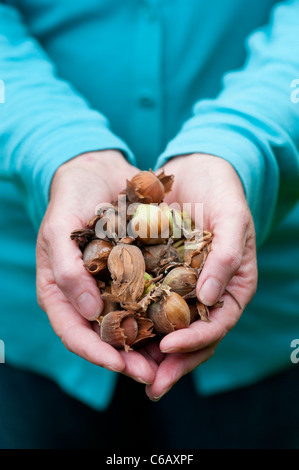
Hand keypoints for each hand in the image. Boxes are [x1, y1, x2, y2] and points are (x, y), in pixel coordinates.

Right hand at [36, 150, 157, 383]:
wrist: (96, 171)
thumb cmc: (69, 198)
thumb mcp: (59, 230)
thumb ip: (67, 269)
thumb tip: (89, 311)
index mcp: (61, 291)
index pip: (75, 333)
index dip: (98, 354)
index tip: (122, 366)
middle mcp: (86, 295)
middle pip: (105, 337)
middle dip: (128, 358)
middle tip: (153, 373)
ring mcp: (111, 286)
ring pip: (129, 324)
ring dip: (148, 343)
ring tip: (171, 356)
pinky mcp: (133, 273)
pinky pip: (147, 298)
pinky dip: (160, 313)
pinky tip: (179, 321)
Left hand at [145, 153, 257, 400]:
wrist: (199, 171)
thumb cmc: (224, 194)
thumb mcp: (232, 219)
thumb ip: (226, 257)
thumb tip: (209, 300)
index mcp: (232, 288)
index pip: (218, 324)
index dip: (196, 340)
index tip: (169, 347)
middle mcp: (207, 294)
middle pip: (192, 337)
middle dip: (171, 363)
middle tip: (149, 384)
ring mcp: (183, 287)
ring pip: (167, 327)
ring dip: (149, 350)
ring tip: (127, 368)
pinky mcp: (160, 275)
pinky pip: (147, 302)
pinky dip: (135, 319)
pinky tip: (115, 330)